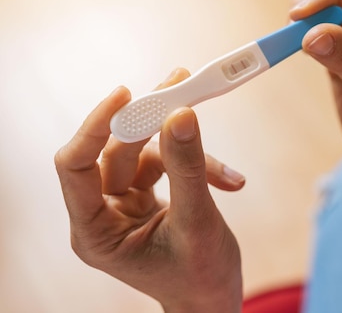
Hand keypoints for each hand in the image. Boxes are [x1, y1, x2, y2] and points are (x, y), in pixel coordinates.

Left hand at [54, 69, 243, 312]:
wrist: (216, 299)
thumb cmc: (200, 276)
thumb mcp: (196, 221)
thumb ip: (187, 168)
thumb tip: (181, 114)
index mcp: (95, 231)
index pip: (76, 166)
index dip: (96, 126)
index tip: (126, 93)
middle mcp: (104, 214)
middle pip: (118, 151)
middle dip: (154, 124)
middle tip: (184, 87)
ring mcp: (125, 205)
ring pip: (147, 155)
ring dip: (188, 154)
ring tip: (225, 174)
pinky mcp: (146, 197)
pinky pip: (167, 165)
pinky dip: (198, 167)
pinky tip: (228, 181)